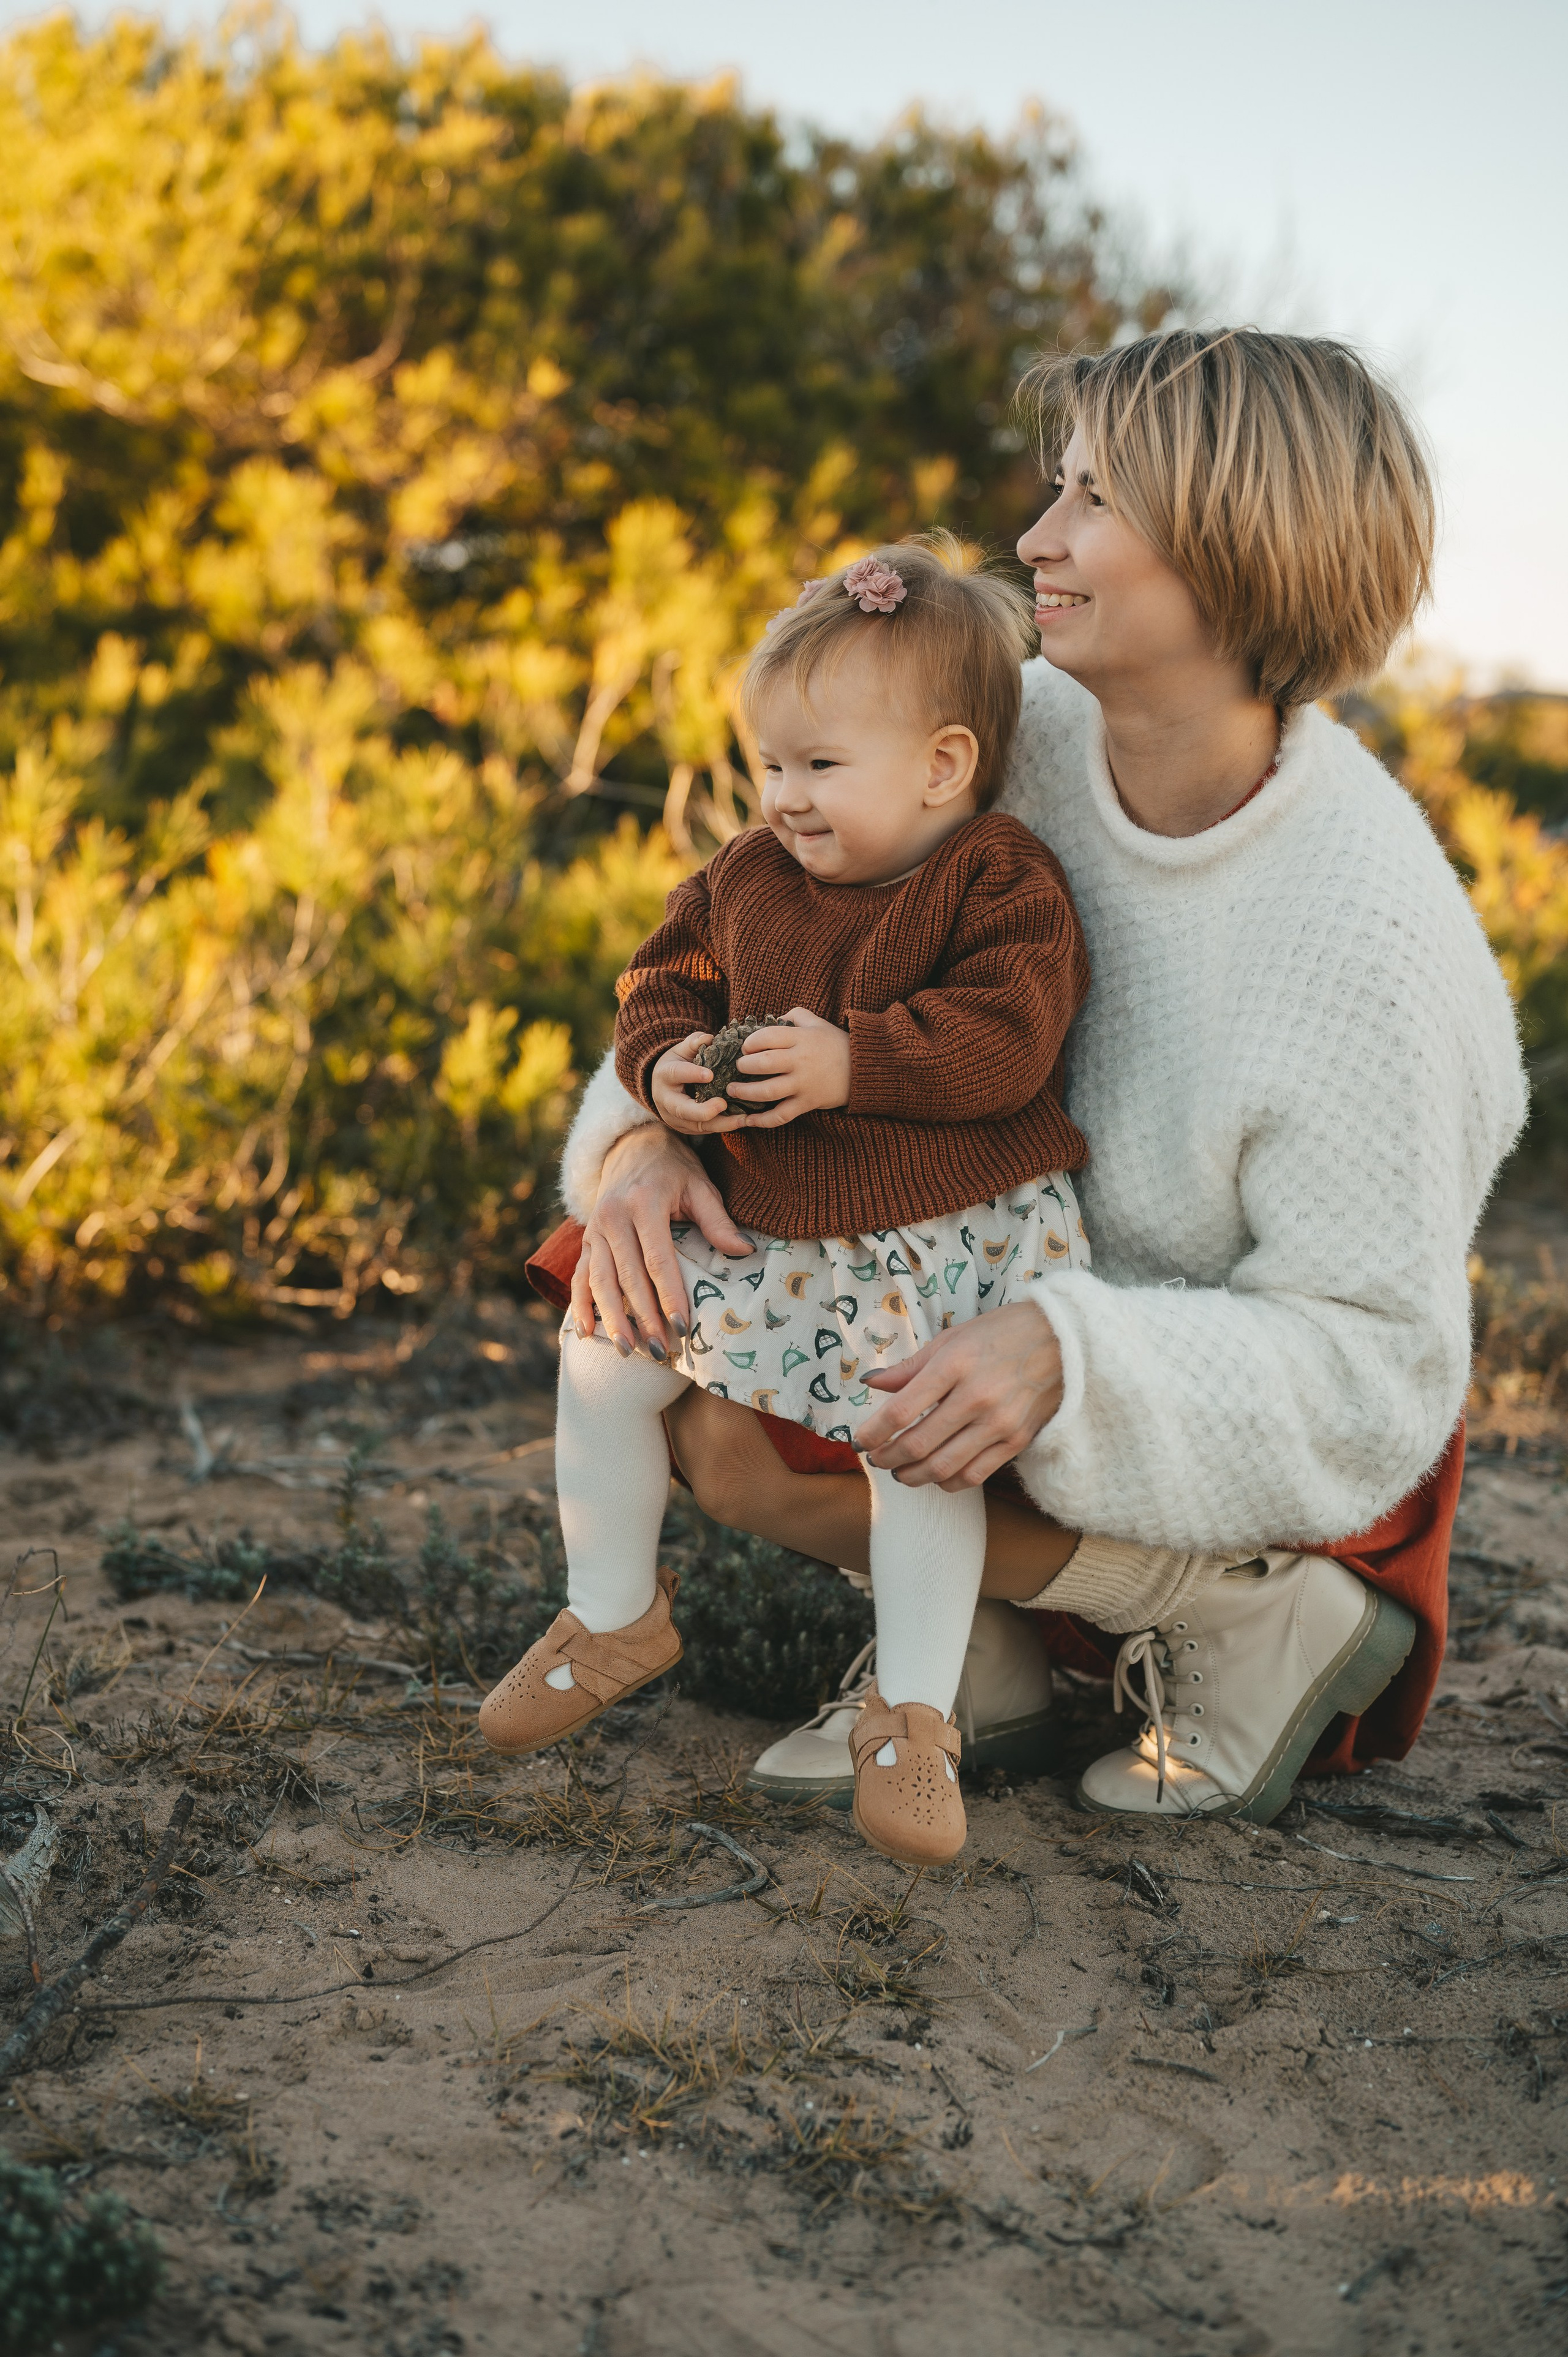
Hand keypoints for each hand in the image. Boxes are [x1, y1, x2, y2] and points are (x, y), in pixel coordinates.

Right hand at [568, 1121, 751, 1356]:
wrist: (633, 1145)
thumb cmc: (674, 1169)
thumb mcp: (699, 1186)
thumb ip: (718, 1220)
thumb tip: (745, 1252)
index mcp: (644, 1203)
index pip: (658, 1260)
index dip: (669, 1297)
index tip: (682, 1328)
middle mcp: (613, 1217)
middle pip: (627, 1277)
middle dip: (642, 1318)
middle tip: (658, 1351)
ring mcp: (594, 1229)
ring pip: (599, 1281)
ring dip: (612, 1319)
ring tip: (626, 1351)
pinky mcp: (585, 1239)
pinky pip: (579, 1276)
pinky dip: (580, 1305)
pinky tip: (586, 1333)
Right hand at [650, 1031, 758, 1136]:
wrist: (661, 1086)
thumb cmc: (676, 1064)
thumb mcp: (682, 1050)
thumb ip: (694, 1043)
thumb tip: (709, 1038)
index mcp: (665, 1075)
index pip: (676, 1074)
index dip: (692, 1075)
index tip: (710, 1075)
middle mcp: (666, 1100)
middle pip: (683, 1110)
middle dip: (704, 1110)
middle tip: (723, 1104)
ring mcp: (675, 1118)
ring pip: (697, 1125)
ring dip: (721, 1124)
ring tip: (743, 1119)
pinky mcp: (686, 1128)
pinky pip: (705, 1130)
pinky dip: (723, 1126)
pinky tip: (741, 1121)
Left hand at [725, 1006, 850, 1126]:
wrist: (863, 1069)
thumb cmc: (836, 1044)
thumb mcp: (817, 1023)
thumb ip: (793, 1016)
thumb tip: (771, 1018)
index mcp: (801, 1038)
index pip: (766, 1037)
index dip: (750, 1042)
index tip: (746, 1047)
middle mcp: (801, 1061)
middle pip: (763, 1064)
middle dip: (744, 1066)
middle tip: (738, 1067)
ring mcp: (804, 1084)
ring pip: (767, 1092)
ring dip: (745, 1092)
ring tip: (733, 1090)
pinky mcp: (807, 1103)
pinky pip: (781, 1115)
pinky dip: (762, 1121)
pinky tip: (748, 1120)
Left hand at [854, 1300, 1064, 1488]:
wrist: (1063, 1340)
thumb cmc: (1002, 1334)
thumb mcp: (951, 1339)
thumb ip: (910, 1367)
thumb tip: (872, 1384)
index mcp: (954, 1365)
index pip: (900, 1411)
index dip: (872, 1433)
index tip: (859, 1440)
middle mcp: (976, 1397)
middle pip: (917, 1445)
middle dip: (887, 1458)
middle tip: (876, 1458)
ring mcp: (999, 1422)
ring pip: (943, 1467)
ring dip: (912, 1476)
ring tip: (900, 1472)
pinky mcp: (1017, 1440)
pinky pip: (974, 1475)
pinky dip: (947, 1482)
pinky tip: (935, 1476)